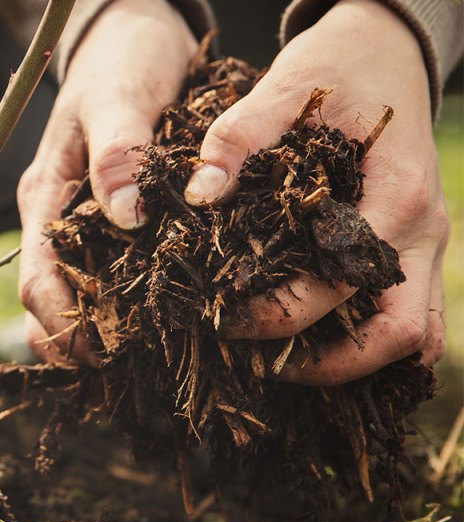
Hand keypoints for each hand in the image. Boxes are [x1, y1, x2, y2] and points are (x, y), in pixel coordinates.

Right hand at [18, 0, 196, 361]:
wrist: (136, 32)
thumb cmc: (122, 60)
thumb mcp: (119, 97)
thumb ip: (119, 153)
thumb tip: (126, 217)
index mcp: (45, 198)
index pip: (35, 279)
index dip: (60, 324)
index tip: (102, 352)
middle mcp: (59, 221)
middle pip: (50, 303)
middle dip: (78, 343)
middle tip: (130, 369)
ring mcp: (85, 224)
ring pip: (80, 297)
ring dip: (104, 332)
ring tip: (150, 358)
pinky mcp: (117, 223)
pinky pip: (115, 276)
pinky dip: (131, 305)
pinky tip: (168, 322)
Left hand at [183, 0, 447, 384]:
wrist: (386, 52)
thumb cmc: (336, 71)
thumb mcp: (284, 88)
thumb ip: (238, 137)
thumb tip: (200, 193)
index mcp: (396, 196)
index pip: (343, 283)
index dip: (283, 314)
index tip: (225, 320)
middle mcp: (421, 232)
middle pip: (400, 334)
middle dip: (330, 363)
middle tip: (260, 364)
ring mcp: (425, 246)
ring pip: (415, 336)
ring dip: (357, 362)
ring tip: (284, 365)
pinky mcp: (414, 250)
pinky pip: (410, 318)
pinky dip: (370, 343)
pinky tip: (313, 346)